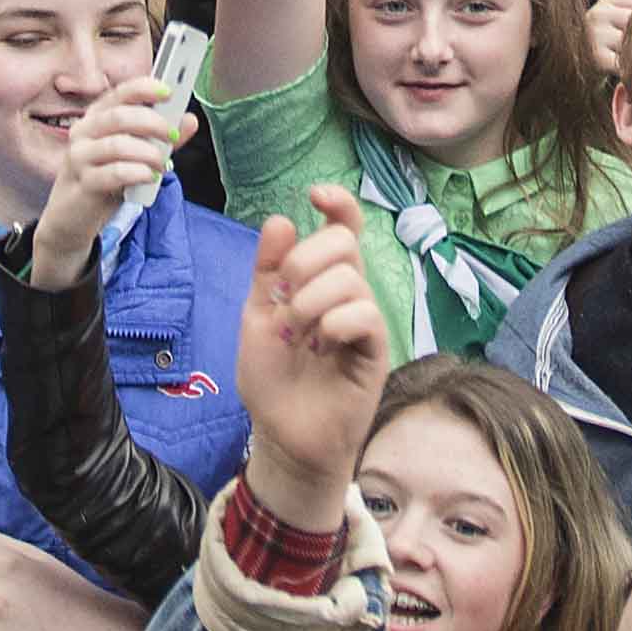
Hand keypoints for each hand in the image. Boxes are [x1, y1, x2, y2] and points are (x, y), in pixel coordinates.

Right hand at [28, 69, 195, 287]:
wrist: (72, 216)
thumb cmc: (104, 179)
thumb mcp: (135, 155)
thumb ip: (161, 138)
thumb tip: (189, 120)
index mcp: (97, 117)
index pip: (120, 93)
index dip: (144, 88)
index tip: (168, 91)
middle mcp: (84, 131)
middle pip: (120, 117)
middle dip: (152, 123)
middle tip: (172, 136)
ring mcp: (80, 157)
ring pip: (117, 145)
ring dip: (148, 153)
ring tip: (162, 164)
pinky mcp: (83, 183)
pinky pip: (113, 173)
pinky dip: (137, 173)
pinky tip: (149, 177)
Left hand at [233, 184, 387, 526]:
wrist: (283, 436)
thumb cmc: (272, 380)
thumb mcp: (256, 317)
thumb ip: (266, 271)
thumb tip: (281, 219)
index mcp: (320, 280)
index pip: (343, 227)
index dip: (338, 203)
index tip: (316, 194)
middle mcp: (347, 294)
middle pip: (344, 242)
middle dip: (305, 261)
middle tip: (285, 300)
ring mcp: (364, 321)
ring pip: (349, 279)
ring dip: (310, 303)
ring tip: (298, 336)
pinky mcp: (375, 351)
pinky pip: (364, 315)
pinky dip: (335, 323)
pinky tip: (323, 346)